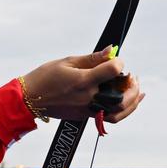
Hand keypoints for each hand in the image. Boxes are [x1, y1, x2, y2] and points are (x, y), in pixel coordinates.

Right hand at [22, 46, 144, 122]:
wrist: (28, 100)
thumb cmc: (45, 77)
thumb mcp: (67, 62)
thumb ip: (92, 58)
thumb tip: (112, 51)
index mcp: (83, 81)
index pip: (113, 70)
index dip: (119, 62)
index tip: (114, 59)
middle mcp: (88, 98)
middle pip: (122, 96)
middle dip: (132, 86)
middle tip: (132, 77)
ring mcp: (87, 110)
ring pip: (119, 111)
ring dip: (132, 102)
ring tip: (138, 91)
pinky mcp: (84, 116)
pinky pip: (109, 116)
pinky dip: (123, 110)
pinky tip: (129, 102)